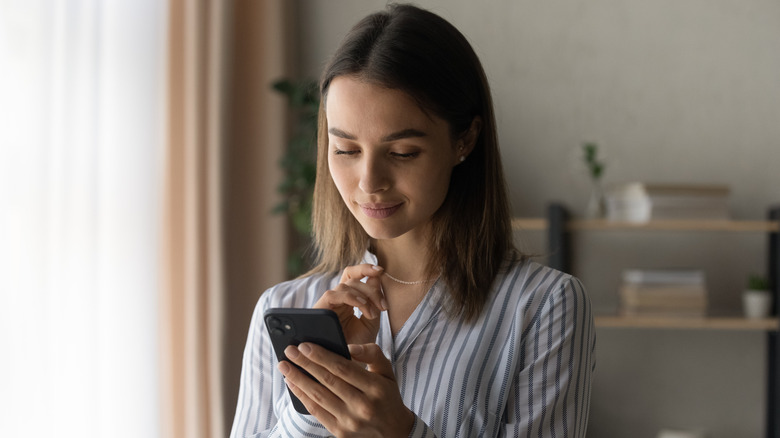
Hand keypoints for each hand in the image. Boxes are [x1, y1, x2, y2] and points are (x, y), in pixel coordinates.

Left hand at [279, 342, 414, 437]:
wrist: (394, 433)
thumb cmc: (388, 397)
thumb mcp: (388, 373)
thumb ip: (372, 354)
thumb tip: (348, 346)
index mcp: (376, 387)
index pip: (343, 368)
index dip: (321, 356)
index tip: (305, 345)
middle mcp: (363, 405)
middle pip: (327, 380)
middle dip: (305, 363)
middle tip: (289, 351)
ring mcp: (350, 421)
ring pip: (318, 396)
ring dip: (298, 379)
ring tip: (285, 366)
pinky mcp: (340, 432)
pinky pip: (316, 411)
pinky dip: (301, 396)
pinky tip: (292, 384)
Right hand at [314, 264, 386, 344]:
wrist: (346, 365)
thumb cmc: (357, 345)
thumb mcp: (371, 321)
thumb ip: (375, 301)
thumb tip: (377, 277)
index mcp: (348, 299)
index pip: (354, 276)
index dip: (365, 269)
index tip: (381, 270)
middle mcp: (337, 299)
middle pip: (352, 279)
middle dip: (371, 289)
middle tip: (383, 306)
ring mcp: (328, 304)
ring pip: (344, 285)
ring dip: (363, 296)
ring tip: (373, 314)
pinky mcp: (319, 310)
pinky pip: (333, 294)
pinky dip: (350, 297)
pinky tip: (363, 306)